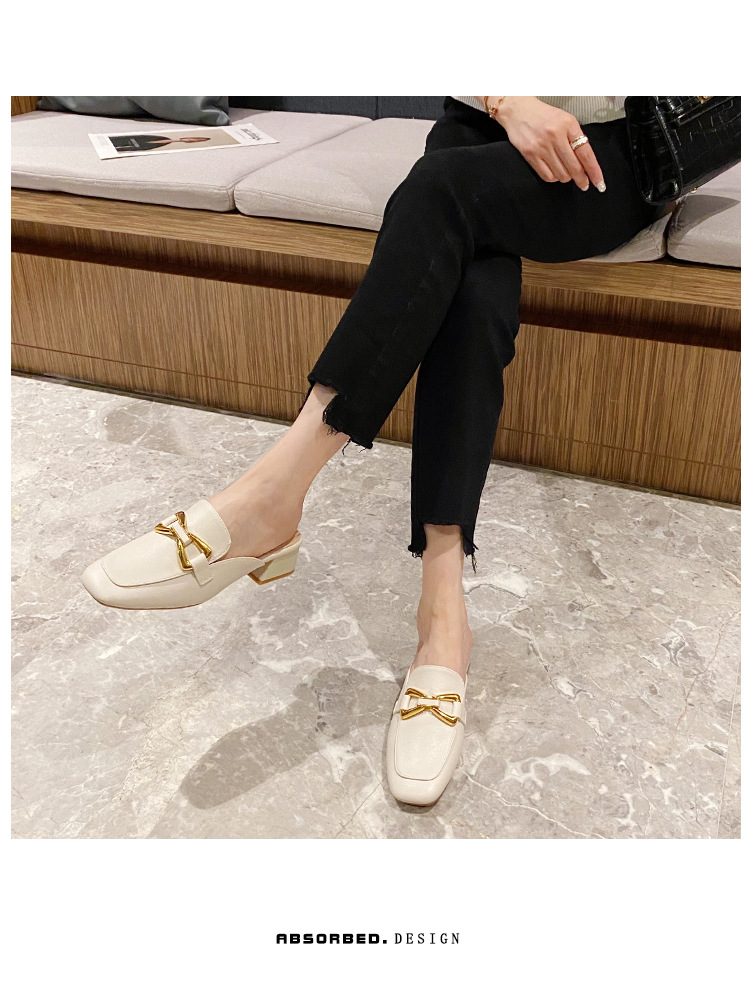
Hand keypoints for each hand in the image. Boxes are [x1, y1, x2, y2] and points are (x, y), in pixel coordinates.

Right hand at [490, 97, 605, 191]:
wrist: (518, 110)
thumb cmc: (543, 116)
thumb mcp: (565, 120)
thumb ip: (575, 138)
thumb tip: (585, 163)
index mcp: (569, 125)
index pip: (586, 153)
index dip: (594, 171)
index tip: (599, 183)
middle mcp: (556, 135)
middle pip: (575, 168)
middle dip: (581, 179)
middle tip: (583, 184)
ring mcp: (542, 146)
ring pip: (562, 174)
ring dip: (566, 177)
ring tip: (565, 171)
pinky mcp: (530, 154)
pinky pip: (547, 176)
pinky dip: (553, 177)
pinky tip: (554, 171)